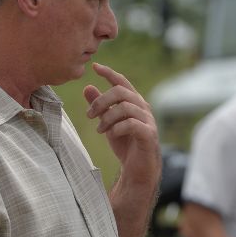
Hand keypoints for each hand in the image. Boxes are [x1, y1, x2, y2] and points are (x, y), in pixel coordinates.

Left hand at [83, 63, 159, 183]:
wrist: (137, 169)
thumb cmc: (125, 144)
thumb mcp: (107, 122)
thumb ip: (100, 106)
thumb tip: (87, 87)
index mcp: (133, 102)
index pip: (122, 82)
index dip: (109, 73)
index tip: (95, 67)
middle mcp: (143, 108)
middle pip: (121, 92)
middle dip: (101, 101)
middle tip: (89, 114)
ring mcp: (148, 121)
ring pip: (125, 107)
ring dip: (107, 117)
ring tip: (99, 129)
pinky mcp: (149, 135)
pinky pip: (131, 124)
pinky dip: (117, 128)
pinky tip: (110, 134)